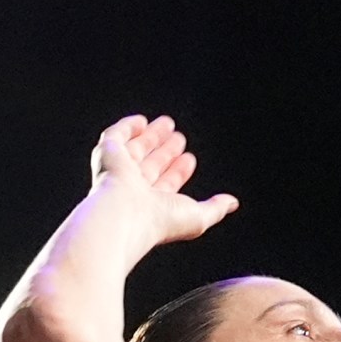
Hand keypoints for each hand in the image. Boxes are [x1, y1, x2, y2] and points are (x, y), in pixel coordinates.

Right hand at [88, 115, 236, 247]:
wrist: (124, 214)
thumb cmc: (160, 221)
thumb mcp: (198, 216)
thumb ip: (215, 208)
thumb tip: (233, 203)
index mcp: (151, 205)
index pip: (166, 184)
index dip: (178, 171)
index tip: (189, 159)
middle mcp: (133, 188)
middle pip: (151, 165)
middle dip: (165, 152)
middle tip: (180, 139)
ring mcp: (118, 171)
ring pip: (136, 149)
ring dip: (152, 136)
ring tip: (167, 124)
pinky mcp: (107, 154)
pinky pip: (115, 136)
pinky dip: (127, 127)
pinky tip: (141, 121)